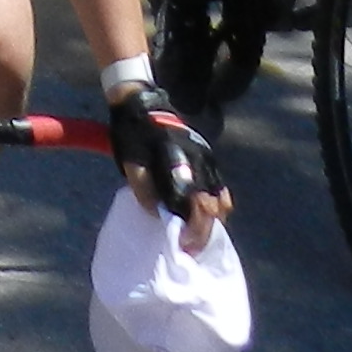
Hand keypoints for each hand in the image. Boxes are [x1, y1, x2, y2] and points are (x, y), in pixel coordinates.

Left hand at [107, 88, 230, 247]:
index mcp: (180, 164)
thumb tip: (157, 213)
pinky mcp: (209, 158)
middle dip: (204, 231)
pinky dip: (216, 206)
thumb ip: (143, 188)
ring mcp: (207, 159)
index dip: (193, 230)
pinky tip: (201, 215)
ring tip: (195, 234)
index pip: (197, 206)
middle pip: (214, 207)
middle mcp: (199, 162)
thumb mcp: (130, 162)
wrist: (143, 105)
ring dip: (212, 221)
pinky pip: (220, 189)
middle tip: (190, 246)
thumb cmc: (133, 136)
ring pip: (222, 199)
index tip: (184, 245)